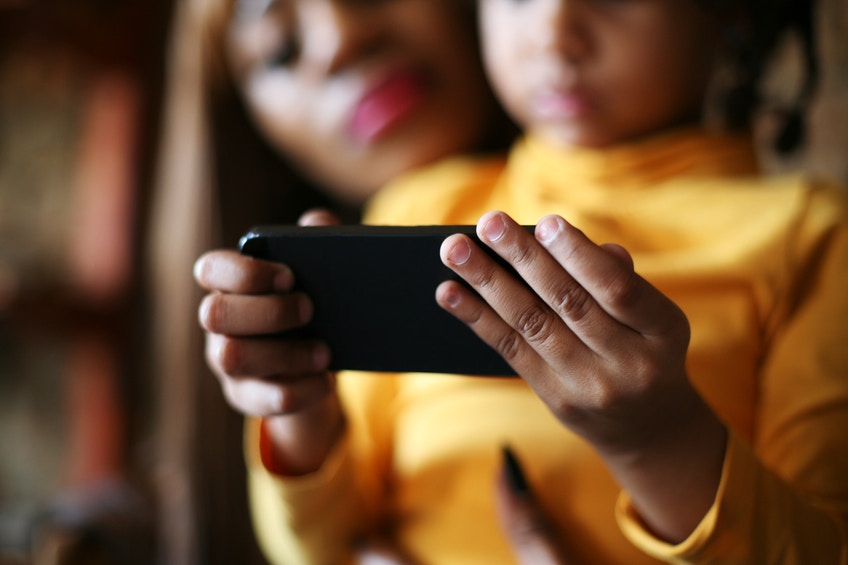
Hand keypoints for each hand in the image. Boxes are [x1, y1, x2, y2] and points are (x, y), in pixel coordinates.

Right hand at [194, 208, 345, 474]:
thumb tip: (320, 223)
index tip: (289, 276)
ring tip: (325, 352)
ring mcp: (226, 362)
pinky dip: (299, 390)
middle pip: (214, 314)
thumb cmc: (315, 306)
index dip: (244, 272)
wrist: (321, 363)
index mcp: (231, 284)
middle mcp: (219, 323)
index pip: (211, 269)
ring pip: (232, 357)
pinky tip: (325, 381)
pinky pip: (262, 399)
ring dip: (284, 353)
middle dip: (266, 311)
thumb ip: (318, 241)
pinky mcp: (246, 396)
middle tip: (310, 309)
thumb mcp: (321, 275)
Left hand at [437, 211, 726, 541]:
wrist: (650, 427)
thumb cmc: (646, 348)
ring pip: (532, 324)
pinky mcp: (556, 400)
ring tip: (454, 250)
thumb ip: (618, 278)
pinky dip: (477, 318)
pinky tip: (449, 292)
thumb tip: (578, 241)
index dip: (579, 256)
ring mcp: (590, 386)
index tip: (545, 222)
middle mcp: (630, 363)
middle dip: (523, 258)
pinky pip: (511, 351)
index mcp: (663, 331)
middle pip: (568, 303)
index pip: (617, 290)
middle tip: (488, 223)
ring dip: (487, 283)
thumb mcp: (652, 316)